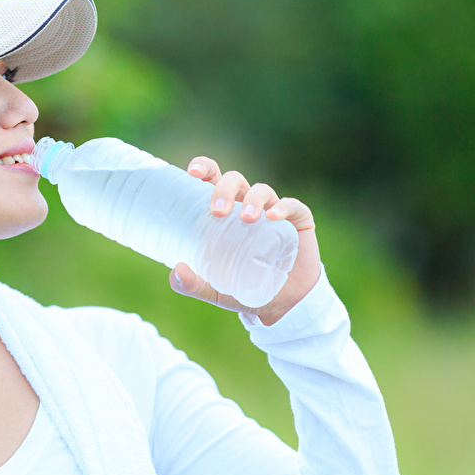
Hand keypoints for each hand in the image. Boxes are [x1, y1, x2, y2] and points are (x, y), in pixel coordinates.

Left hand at [168, 156, 320, 324]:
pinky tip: (273, 216)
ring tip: (246, 219)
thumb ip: (193, 285)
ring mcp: (274, 211)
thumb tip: (176, 272)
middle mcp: (247, 205)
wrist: (282, 305)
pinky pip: (292, 206)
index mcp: (224, 212)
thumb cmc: (243, 289)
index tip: (192, 173)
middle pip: (235, 181)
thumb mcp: (214, 290)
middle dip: (224, 189)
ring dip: (253, 200)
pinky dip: (283, 207)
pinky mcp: (298, 221)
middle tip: (216, 211)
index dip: (204, 168)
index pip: (213, 179)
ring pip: (262, 190)